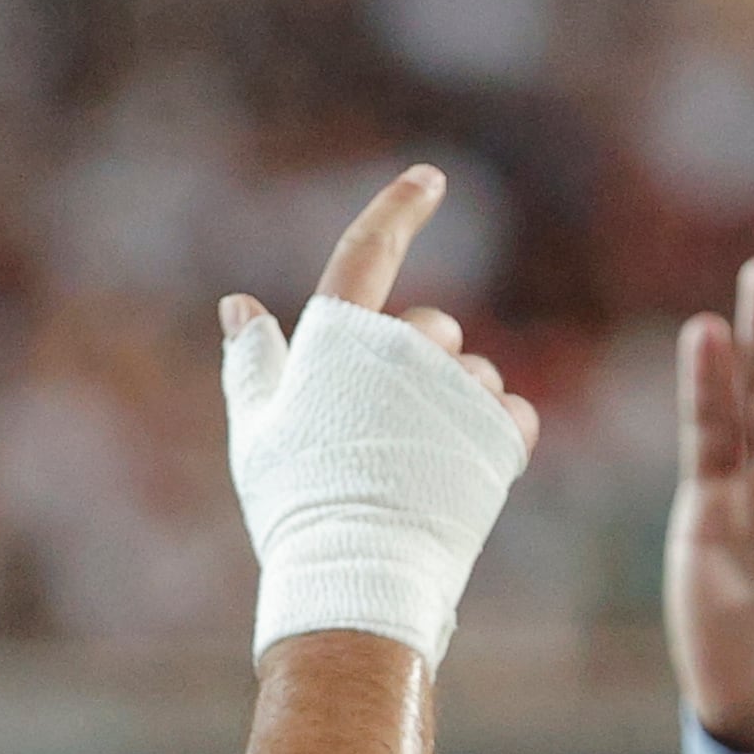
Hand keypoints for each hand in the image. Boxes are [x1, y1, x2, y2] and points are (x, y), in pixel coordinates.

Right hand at [219, 166, 538, 666]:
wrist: (360, 574)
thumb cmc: (297, 506)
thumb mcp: (257, 432)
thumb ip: (252, 362)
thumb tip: (238, 304)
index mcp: (339, 339)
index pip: (368, 252)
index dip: (398, 208)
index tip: (428, 179)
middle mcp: (403, 348)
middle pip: (433, 327)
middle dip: (423, 365)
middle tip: (389, 435)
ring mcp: (456, 387)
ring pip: (476, 373)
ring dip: (460, 408)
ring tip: (423, 471)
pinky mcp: (501, 428)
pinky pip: (515, 413)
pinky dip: (499, 439)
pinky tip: (465, 478)